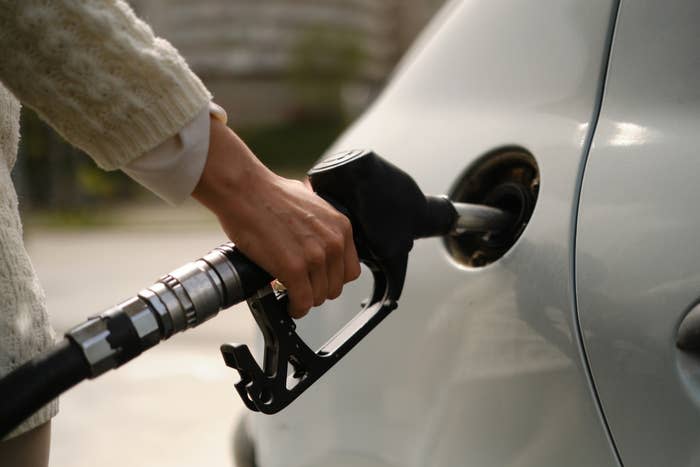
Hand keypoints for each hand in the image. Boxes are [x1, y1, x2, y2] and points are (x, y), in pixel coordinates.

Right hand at [192, 117, 360, 317]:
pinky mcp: (293, 269)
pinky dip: (295, 308)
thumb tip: (315, 236)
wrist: (245, 191)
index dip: (332, 278)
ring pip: (318, 297)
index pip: (350, 270)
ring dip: (304, 300)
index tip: (318, 280)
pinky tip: (287, 304)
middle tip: (300, 287)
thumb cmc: (269, 192)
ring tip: (291, 294)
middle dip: (316, 290)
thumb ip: (320, 223)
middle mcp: (333, 243)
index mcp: (341, 227)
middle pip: (334, 287)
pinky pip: (302, 302)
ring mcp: (314, 257)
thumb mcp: (310, 202)